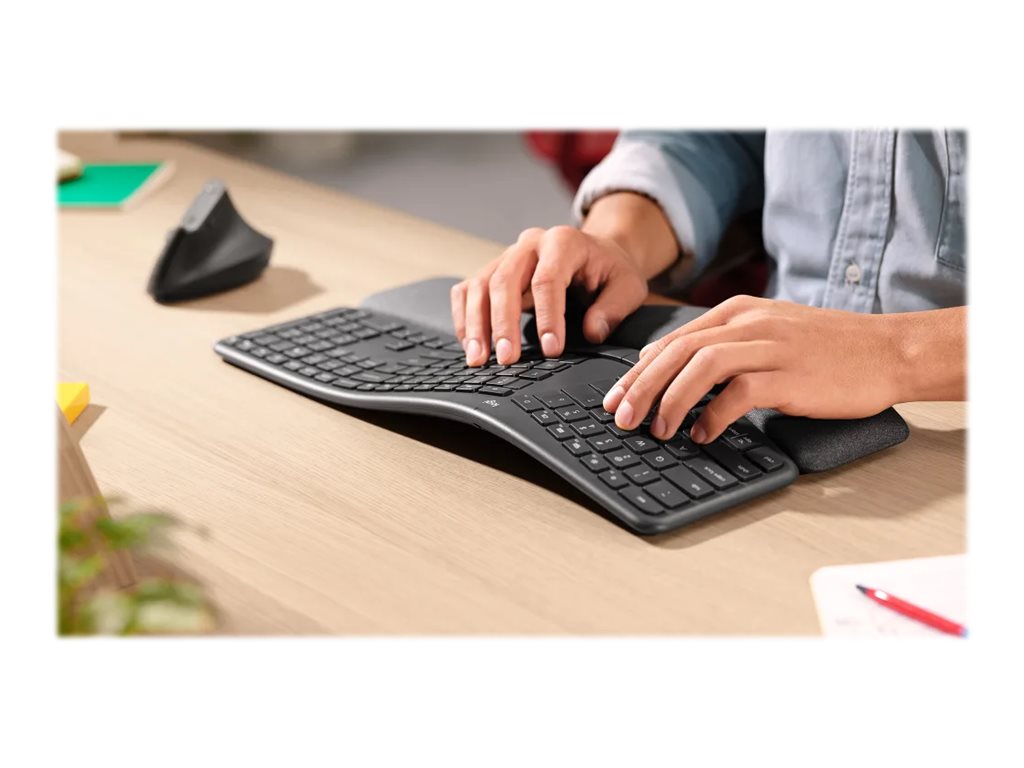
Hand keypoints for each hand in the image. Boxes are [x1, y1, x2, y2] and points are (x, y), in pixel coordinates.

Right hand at [450, 226, 648, 365]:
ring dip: (475, 325)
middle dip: (502, 323)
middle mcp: (530, 244)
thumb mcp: (628, 287)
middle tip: (506, 360)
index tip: (552, 350)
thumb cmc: (610, 271)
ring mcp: (506, 256)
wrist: (598, 253)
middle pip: (504, 280)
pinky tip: (469, 344)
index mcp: (564, 242)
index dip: (548, 317)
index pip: (547, 279)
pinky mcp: (492, 270)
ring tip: (478, 359)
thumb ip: (613, 309)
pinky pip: (467, 291)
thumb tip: (592, 332)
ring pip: (479, 286)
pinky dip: (464, 318)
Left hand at [601, 295, 905, 443]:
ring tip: (655, 429)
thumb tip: (677, 375)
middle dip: (640, 386)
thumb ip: (726, 346)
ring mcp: (771, 346)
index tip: (617, 396)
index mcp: (738, 311)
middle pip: (677, 351)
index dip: (638, 370)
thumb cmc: (828, 348)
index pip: (673, 339)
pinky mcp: (790, 375)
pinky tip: (702, 435)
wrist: (889, 350)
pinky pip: (738, 392)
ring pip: (700, 366)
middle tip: (619, 416)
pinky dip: (713, 416)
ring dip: (669, 399)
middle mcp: (749, 322)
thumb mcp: (770, 333)